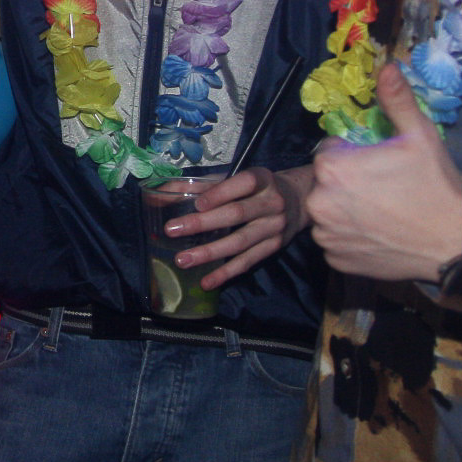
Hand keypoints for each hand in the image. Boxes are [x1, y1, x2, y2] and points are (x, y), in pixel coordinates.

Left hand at [165, 165, 309, 288]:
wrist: (299, 200)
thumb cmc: (257, 188)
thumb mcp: (237, 179)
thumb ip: (202, 186)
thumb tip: (161, 193)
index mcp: (262, 180)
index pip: (244, 184)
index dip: (221, 193)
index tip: (197, 204)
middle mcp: (271, 203)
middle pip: (237, 214)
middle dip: (203, 223)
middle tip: (172, 230)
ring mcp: (274, 227)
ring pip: (240, 242)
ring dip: (209, 252)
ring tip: (183, 259)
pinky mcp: (274, 247)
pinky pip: (248, 262)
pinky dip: (226, 273)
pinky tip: (206, 281)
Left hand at [307, 64, 461, 281]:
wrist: (455, 244)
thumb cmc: (436, 187)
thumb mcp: (420, 137)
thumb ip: (396, 101)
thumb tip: (386, 67)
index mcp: (333, 168)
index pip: (330, 151)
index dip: (353, 154)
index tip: (377, 163)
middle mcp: (320, 202)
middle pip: (326, 182)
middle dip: (348, 181)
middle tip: (383, 189)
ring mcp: (327, 235)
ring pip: (329, 212)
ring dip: (346, 209)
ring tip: (382, 212)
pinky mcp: (336, 260)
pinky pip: (336, 239)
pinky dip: (350, 236)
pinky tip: (378, 233)